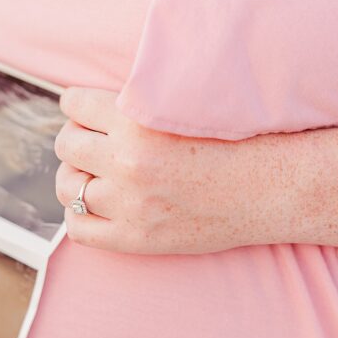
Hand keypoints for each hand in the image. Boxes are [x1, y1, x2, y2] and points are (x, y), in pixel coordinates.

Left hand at [54, 87, 287, 254]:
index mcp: (139, 122)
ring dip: (75, 175)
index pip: (76, 105)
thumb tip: (89, 100)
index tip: (82, 107)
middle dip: (76, 138)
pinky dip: (79, 214)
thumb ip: (138, 103)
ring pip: (67, 186)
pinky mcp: (136, 237)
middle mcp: (129, 162)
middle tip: (91, 140)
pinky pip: (79, 228)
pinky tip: (95, 204)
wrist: (269, 188)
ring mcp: (130, 204)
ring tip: (91, 172)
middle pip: (67, 144)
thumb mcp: (182, 106)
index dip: (77, 104)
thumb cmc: (233, 140)